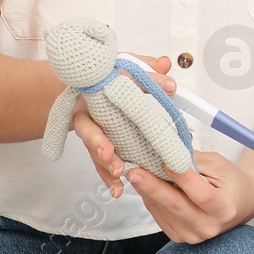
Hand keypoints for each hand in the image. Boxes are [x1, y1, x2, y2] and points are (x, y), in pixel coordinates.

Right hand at [73, 55, 176, 199]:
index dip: (109, 107)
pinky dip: (108, 177)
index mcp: (94, 93)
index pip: (101, 96)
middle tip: (109, 153)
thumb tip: (166, 65)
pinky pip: (100, 164)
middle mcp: (88, 114)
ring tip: (117, 175)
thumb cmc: (112, 79)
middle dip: (99, 144)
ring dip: (105, 164)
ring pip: (94, 151)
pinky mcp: (98, 148)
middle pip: (88, 131)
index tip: (118, 117)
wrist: (91, 88)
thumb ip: (148, 70)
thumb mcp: (130, 68)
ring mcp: (92, 133)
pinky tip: (117, 188)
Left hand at [126, 149, 253, 243]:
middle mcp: (208, 227)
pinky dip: (151, 200)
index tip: (165, 160)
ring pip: (164, 211)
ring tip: (136, 172)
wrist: (239, 204)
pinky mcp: (179, 237)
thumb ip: (194, 161)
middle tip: (134, 171)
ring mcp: (192, 236)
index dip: (182, 177)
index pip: (201, 194)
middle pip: (176, 206)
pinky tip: (146, 186)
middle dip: (152, 187)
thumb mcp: (219, 165)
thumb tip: (165, 154)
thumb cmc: (230, 181)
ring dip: (147, 191)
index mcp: (224, 209)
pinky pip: (159, 217)